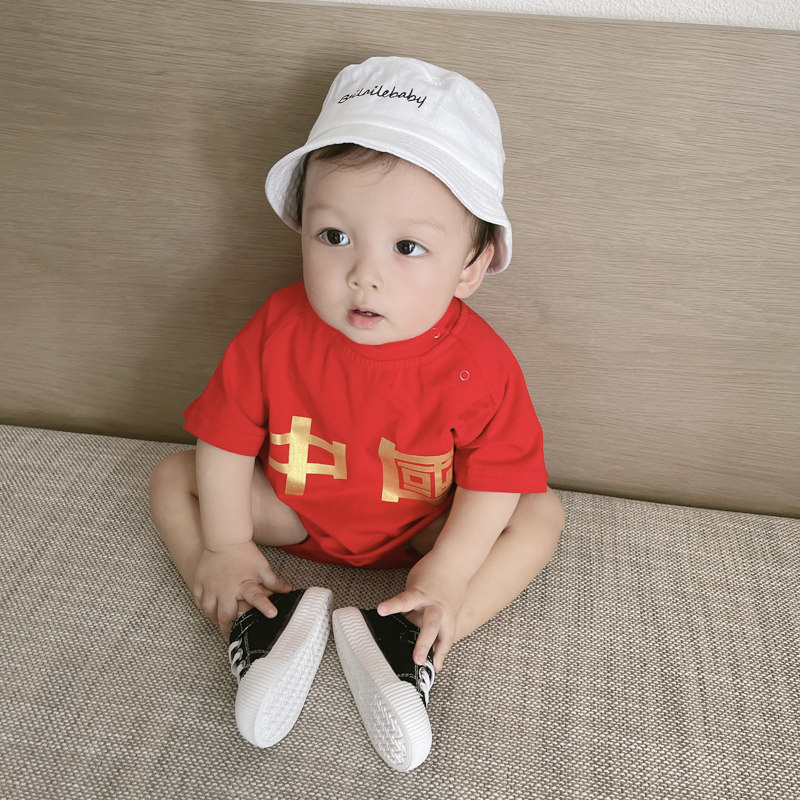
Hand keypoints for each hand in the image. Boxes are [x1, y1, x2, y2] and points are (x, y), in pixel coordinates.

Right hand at [192, 540, 292, 637]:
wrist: (224, 537)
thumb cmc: (245, 553)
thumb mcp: (262, 567)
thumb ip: (274, 582)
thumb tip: (289, 590)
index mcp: (244, 584)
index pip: (256, 597)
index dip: (264, 606)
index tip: (271, 614)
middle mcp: (226, 588)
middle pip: (226, 615)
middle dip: (229, 628)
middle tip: (231, 636)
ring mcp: (210, 586)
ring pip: (210, 611)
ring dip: (215, 619)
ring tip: (220, 624)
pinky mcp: (199, 583)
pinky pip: (198, 601)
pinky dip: (203, 608)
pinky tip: (209, 610)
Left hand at [377, 556, 466, 671]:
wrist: (454, 562)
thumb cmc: (431, 573)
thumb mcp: (414, 585)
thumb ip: (409, 604)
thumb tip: (400, 622)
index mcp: (421, 594)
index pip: (405, 600)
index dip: (393, 606)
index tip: (381, 610)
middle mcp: (435, 606)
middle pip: (430, 625)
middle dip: (424, 643)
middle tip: (417, 659)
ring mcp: (447, 613)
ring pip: (444, 634)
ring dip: (437, 652)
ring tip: (432, 668)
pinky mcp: (454, 618)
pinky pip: (447, 637)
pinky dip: (442, 650)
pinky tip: (437, 665)